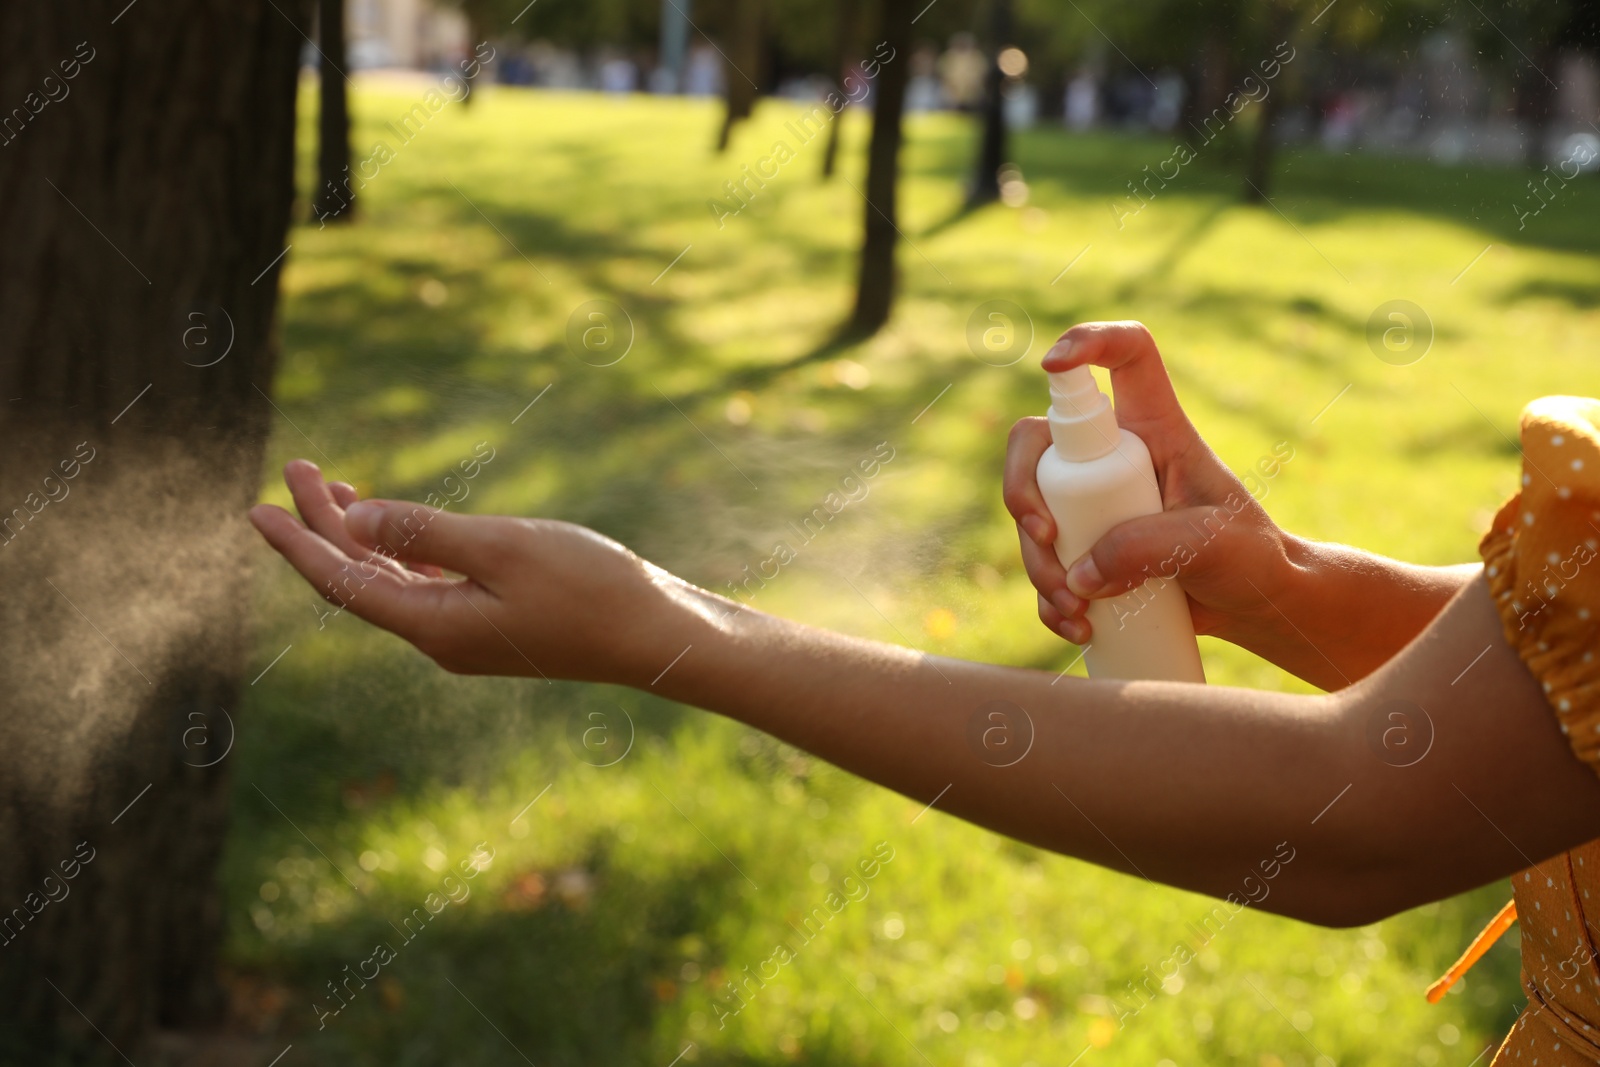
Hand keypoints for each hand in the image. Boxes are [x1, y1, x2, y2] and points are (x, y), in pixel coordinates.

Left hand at [248, 460, 709, 683]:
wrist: (653, 634)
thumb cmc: (588, 587)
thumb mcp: (503, 547)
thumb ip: (426, 531)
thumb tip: (355, 516)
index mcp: (434, 626)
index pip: (342, 582)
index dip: (297, 543)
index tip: (256, 508)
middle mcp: (439, 638)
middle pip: (359, 579)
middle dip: (324, 525)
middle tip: (299, 468)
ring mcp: (464, 635)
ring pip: (390, 582)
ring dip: (359, 535)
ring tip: (332, 487)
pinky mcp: (489, 626)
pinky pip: (423, 587)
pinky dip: (399, 551)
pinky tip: (394, 528)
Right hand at [1003, 321, 1293, 647]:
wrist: (1256, 606)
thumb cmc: (1251, 558)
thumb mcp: (1211, 543)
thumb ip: (1146, 546)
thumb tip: (1079, 572)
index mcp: (1156, 426)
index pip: (1127, 357)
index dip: (1088, 341)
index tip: (1053, 364)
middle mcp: (1116, 456)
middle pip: (1039, 443)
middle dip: (1022, 489)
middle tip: (1045, 536)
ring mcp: (1094, 503)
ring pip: (1032, 514)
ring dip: (1038, 564)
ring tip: (1076, 608)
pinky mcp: (1086, 550)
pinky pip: (1044, 566)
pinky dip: (1049, 600)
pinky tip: (1075, 626)